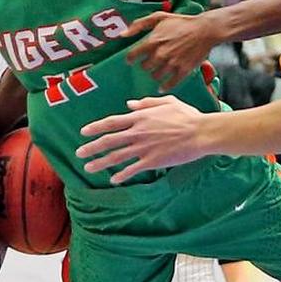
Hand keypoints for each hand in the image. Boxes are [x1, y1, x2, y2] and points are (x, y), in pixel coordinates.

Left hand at [78, 96, 208, 183]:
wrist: (201, 133)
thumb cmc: (187, 116)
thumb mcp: (167, 102)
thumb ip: (146, 102)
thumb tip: (129, 104)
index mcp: (141, 116)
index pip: (112, 122)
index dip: (95, 127)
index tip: (83, 132)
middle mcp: (138, 132)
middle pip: (109, 140)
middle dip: (92, 147)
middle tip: (79, 153)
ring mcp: (144, 147)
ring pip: (117, 156)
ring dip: (101, 163)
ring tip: (88, 168)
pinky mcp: (153, 160)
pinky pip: (133, 169)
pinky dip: (122, 175)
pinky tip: (114, 180)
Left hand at [124, 11, 220, 91]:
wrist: (205, 30)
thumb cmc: (182, 22)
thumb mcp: (159, 17)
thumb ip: (138, 25)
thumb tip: (122, 35)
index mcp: (153, 41)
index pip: (133, 55)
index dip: (130, 58)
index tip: (131, 60)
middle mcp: (160, 54)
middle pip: (144, 67)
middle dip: (145, 64)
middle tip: (150, 62)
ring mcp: (172, 64)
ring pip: (155, 76)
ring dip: (155, 74)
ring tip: (159, 70)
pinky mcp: (183, 71)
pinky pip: (169, 84)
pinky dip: (164, 86)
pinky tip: (162, 85)